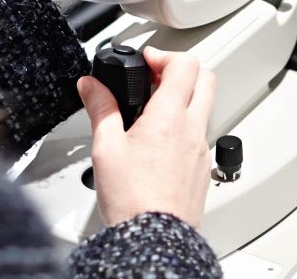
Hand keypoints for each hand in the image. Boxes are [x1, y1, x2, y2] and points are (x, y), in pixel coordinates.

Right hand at [77, 47, 215, 228]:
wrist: (154, 243)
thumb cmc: (132, 201)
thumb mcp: (106, 148)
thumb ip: (101, 109)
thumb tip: (91, 85)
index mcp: (170, 117)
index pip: (185, 63)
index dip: (164, 54)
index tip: (146, 60)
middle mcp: (193, 129)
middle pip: (205, 77)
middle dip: (181, 69)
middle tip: (156, 77)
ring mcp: (202, 150)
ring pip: (205, 106)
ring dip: (185, 98)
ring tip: (154, 110)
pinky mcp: (203, 169)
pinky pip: (202, 134)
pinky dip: (186, 126)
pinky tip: (161, 142)